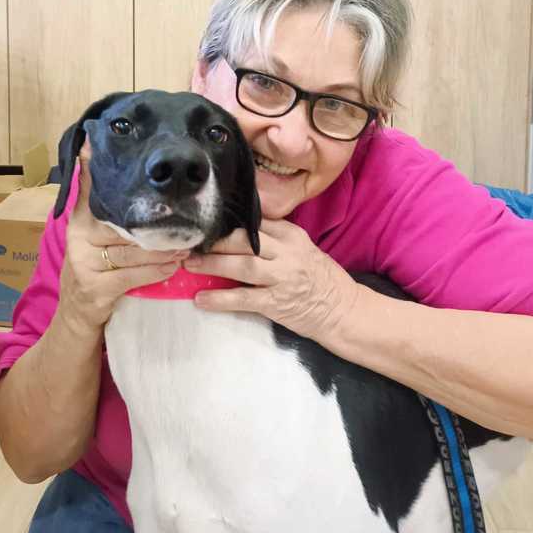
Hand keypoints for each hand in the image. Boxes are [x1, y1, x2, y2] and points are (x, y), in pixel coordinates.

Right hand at [56, 140, 188, 335]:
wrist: (79, 314)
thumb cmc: (98, 266)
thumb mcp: (98, 234)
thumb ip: (110, 206)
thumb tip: (117, 164)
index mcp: (79, 218)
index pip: (92, 188)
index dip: (101, 168)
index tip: (112, 145)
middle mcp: (78, 236)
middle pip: (123, 223)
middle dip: (156, 224)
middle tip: (185, 219)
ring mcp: (83, 262)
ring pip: (132, 251)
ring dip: (163, 249)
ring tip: (185, 246)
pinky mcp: (94, 287)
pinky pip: (132, 276)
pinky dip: (155, 272)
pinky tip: (172, 267)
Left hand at [183, 219, 357, 342]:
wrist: (343, 310)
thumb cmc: (320, 278)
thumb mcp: (302, 248)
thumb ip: (276, 238)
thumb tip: (239, 230)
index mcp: (292, 236)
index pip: (256, 222)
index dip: (229, 222)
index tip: (206, 222)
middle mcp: (287, 253)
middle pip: (244, 240)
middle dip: (215, 241)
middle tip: (190, 242)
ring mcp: (282, 278)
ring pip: (242, 266)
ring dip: (212, 265)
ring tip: (189, 265)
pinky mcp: (276, 303)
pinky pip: (243, 299)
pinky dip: (220, 299)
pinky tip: (201, 299)